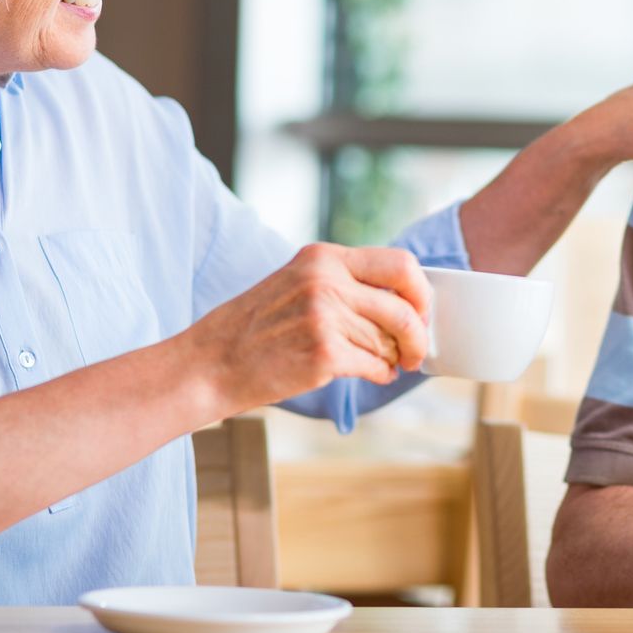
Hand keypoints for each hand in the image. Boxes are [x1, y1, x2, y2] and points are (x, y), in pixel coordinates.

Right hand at [183, 243, 430, 417]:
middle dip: (418, 333)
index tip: (421, 311)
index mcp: (323, 258)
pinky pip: (375, 366)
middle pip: (404, 306)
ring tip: (381, 364)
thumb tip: (402, 297)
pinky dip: (380, 374)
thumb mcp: (296, 282)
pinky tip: (371, 374)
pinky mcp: (324, 353)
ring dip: (391, 358)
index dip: (421, 291)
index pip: (399, 264)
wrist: (211, 363)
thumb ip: (342, 281)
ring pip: (388, 341)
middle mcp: (326, 281)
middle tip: (414, 351)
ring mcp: (325, 317)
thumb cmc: (255, 328)